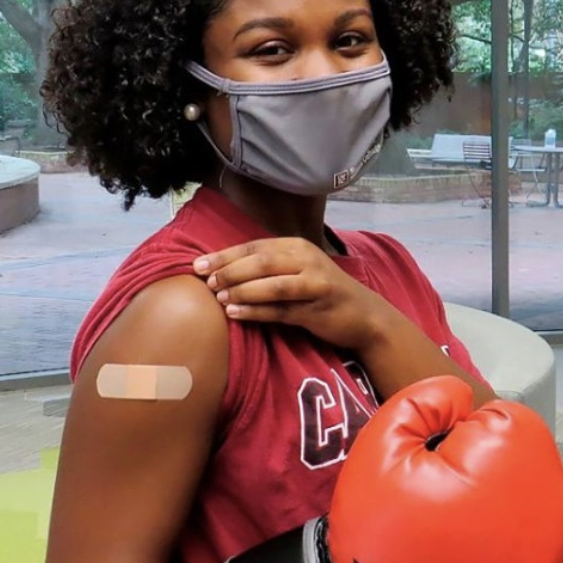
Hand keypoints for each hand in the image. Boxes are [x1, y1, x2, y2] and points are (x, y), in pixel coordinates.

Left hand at [194, 238, 385, 351]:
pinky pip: (281, 310)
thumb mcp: (300, 269)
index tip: (198, 265)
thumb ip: (270, 265)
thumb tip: (222, 269)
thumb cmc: (324, 292)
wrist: (365, 316)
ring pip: (271, 285)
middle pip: (262, 262)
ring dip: (241, 290)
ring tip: (218, 298)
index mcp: (299, 246)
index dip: (225, 255)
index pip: (255, 246)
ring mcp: (315, 285)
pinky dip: (255, 311)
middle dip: (230, 271)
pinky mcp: (317, 310)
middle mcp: (308, 261)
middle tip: (206, 283)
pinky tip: (236, 313)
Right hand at [215, 376, 562, 562]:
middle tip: (441, 499)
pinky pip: (536, 527)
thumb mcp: (382, 440)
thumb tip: (466, 396)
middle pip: (526, 452)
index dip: (460, 437)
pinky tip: (473, 543)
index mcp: (517, 463)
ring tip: (456, 522)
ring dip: (502, 493)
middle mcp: (553, 505)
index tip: (432, 471)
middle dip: (487, 463)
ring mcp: (556, 547)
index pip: (505, 418)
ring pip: (532, 487)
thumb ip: (429, 397)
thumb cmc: (376, 524)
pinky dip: (510, 527)